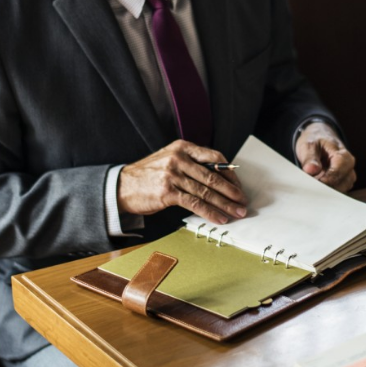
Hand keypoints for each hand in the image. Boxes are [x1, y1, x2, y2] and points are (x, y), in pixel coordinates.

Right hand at [117, 140, 247, 224]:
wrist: (122, 186)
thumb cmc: (148, 175)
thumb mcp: (169, 160)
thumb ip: (191, 164)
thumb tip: (219, 179)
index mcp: (182, 147)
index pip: (215, 158)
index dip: (230, 173)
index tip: (238, 186)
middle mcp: (179, 158)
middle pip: (213, 176)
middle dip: (232, 192)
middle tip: (243, 202)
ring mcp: (173, 174)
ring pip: (206, 191)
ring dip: (225, 204)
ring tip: (237, 213)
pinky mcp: (168, 191)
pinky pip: (195, 203)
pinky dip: (210, 212)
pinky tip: (219, 219)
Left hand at [295, 122, 356, 191]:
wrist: (320, 137)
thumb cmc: (316, 141)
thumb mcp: (309, 145)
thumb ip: (310, 157)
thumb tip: (311, 170)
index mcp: (344, 156)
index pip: (337, 173)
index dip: (325, 181)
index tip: (313, 184)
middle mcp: (349, 168)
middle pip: (341, 184)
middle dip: (325, 187)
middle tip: (309, 187)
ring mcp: (347, 177)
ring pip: (340, 190)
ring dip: (326, 191)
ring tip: (311, 187)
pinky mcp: (342, 183)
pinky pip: (336, 192)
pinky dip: (326, 192)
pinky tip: (315, 189)